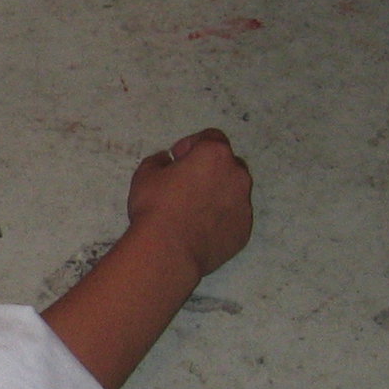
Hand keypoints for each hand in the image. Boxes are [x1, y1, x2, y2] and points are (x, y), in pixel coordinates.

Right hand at [125, 128, 253, 280]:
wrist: (169, 250)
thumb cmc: (155, 206)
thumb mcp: (145, 175)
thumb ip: (159, 161)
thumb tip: (167, 161)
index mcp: (214, 155)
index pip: (211, 137)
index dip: (193, 144)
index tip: (178, 159)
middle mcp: (237, 175)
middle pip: (227, 164)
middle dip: (209, 169)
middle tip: (186, 184)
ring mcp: (244, 204)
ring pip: (233, 191)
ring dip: (216, 193)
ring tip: (192, 210)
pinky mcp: (244, 230)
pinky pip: (233, 216)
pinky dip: (220, 218)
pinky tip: (198, 228)